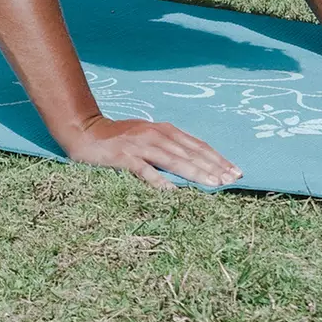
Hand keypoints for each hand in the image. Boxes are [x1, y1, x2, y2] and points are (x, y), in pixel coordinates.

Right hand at [62, 115, 240, 190]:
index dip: (218, 158)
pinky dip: (159, 181)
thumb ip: (169, 147)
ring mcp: (140, 146)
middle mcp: (156, 135)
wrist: (86, 131)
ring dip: (194, 172)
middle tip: (231, 180)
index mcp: (165, 130)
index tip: (235, 171)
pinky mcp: (124, 157)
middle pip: (190, 153)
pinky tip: (172, 191)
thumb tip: (195, 163)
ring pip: (173, 160)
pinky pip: (145, 170)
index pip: (198, 145)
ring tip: (212, 184)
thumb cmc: (120, 137)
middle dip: (213, 167)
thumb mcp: (149, 136)